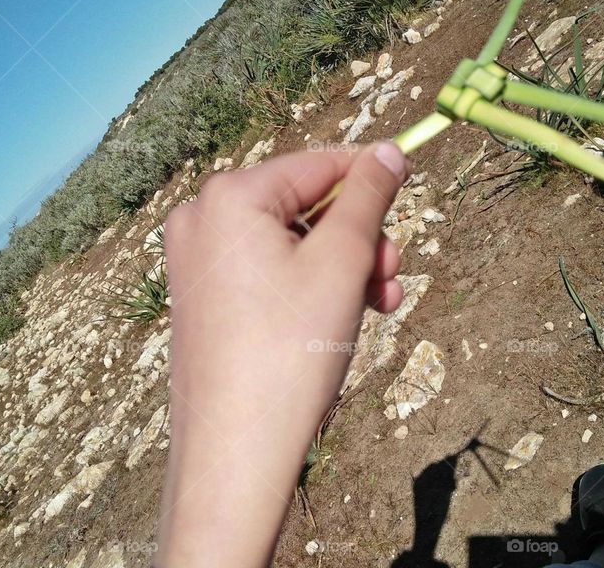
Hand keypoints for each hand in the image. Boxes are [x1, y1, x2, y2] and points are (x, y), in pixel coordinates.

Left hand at [156, 142, 407, 566]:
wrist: (235, 452)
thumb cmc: (290, 351)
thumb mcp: (343, 262)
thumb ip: (368, 197)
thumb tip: (387, 151)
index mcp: (229, 196)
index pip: (317, 165)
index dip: (369, 178)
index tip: (408, 189)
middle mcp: (201, 219)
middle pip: (304, 206)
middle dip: (357, 241)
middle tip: (389, 281)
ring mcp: (194, 261)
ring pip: (290, 244)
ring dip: (340, 269)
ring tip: (374, 308)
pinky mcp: (200, 299)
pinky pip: (265, 273)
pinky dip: (307, 288)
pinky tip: (338, 321)